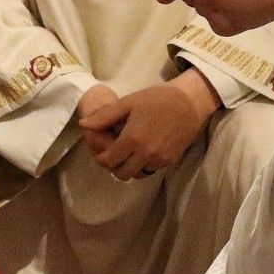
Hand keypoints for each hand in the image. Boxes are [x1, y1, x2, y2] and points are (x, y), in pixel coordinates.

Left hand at [77, 72, 218, 180]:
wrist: (189, 102)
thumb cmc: (156, 99)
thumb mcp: (128, 103)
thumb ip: (104, 116)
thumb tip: (84, 125)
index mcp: (132, 139)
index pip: (108, 160)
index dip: (100, 159)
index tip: (100, 152)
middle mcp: (145, 153)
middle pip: (122, 173)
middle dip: (113, 167)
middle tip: (112, 155)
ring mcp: (159, 159)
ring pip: (137, 174)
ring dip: (128, 168)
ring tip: (126, 154)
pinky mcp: (170, 160)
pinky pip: (150, 169)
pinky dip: (142, 165)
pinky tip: (141, 151)